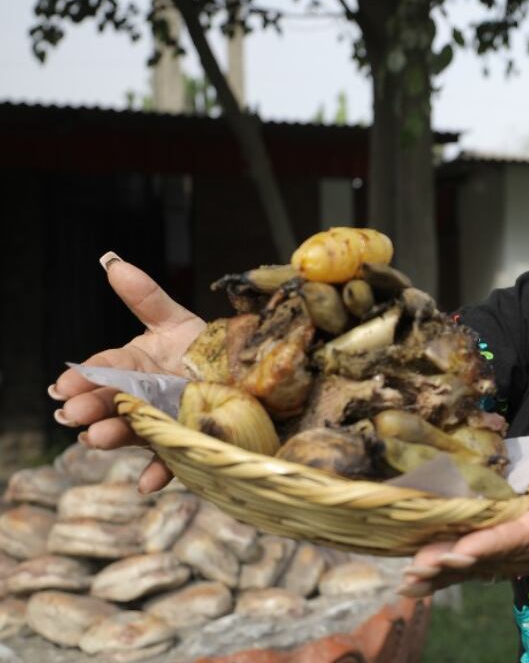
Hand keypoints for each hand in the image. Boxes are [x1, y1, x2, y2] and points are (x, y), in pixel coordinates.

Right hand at [50, 253, 205, 492]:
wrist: (247, 377)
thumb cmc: (203, 349)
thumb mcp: (176, 321)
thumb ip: (145, 297)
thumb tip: (113, 263)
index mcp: (136, 367)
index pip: (107, 369)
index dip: (86, 376)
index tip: (64, 384)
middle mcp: (143, 397)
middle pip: (114, 402)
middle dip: (92, 408)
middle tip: (72, 415)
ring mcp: (162, 422)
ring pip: (135, 432)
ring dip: (116, 437)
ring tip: (98, 439)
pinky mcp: (184, 444)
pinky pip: (173, 462)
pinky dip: (161, 472)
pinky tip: (150, 483)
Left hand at [399, 445, 528, 595]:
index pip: (528, 535)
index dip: (496, 543)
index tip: (463, 550)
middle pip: (494, 555)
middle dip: (456, 561)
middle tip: (420, 565)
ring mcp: (522, 551)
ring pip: (479, 564)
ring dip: (444, 573)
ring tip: (409, 580)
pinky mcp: (509, 547)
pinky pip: (474, 562)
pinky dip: (444, 572)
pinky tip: (413, 581)